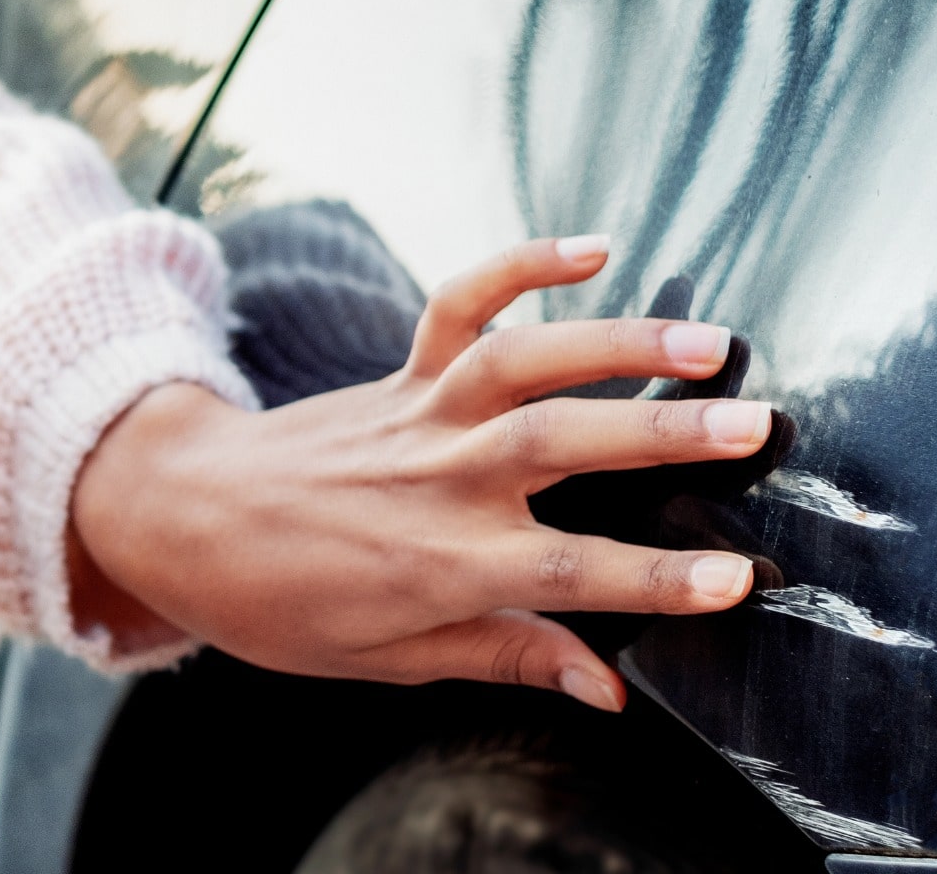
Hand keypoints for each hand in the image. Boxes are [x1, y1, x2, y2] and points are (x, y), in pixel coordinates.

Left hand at [71, 235, 769, 711]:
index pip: (565, 572)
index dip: (654, 579)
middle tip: (756, 429)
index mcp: (438, 564)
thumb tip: (606, 689)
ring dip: (616, 345)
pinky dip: (519, 265)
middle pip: (561, 448)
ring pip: (523, 364)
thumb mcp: (384, 659)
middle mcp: (436, 479)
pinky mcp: (400, 374)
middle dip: (661, 439)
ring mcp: (418, 416)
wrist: (180, 520)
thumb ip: (501, 657)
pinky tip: (590, 246)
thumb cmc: (280, 602)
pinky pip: (458, 305)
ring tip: (708, 342)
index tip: (736, 579)